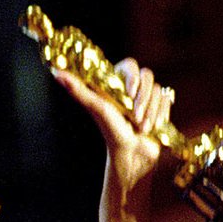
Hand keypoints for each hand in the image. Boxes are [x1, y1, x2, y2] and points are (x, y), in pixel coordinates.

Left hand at [52, 60, 171, 188]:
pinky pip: (167, 99)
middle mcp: (131, 89)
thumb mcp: (96, 107)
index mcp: (116, 85)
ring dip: (151, 111)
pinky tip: (153, 127)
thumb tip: (56, 72)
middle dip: (143, 100)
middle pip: (147, 76)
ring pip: (158, 89)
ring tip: (141, 128)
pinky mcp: (159, 108)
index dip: (133, 78)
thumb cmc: (111, 133)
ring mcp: (146, 98)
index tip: (129, 94)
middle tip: (134, 118)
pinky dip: (161, 115)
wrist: (133, 156)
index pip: (130, 65)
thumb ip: (78, 90)